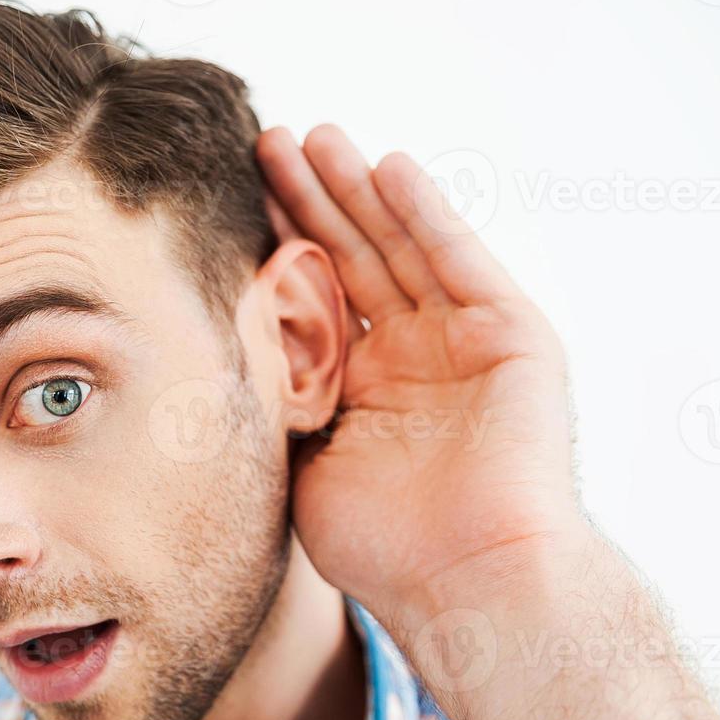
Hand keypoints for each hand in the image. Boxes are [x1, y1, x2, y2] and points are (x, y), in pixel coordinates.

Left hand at [256, 125, 586, 628]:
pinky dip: (426, 213)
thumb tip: (207, 358)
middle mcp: (411, 356)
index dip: (274, 247)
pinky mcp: (511, 335)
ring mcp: (461, 342)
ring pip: (399, 248)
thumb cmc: (381, 546)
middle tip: (263, 143)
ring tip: (312, 136)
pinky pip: (460, 261)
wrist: (468, 582)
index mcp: (361, 387)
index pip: (311, 297)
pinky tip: (388, 168)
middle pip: (351, 259)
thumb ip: (272, 403)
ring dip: (357, 191)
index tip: (227, 199)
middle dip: (308, 201)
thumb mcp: (301, 461)